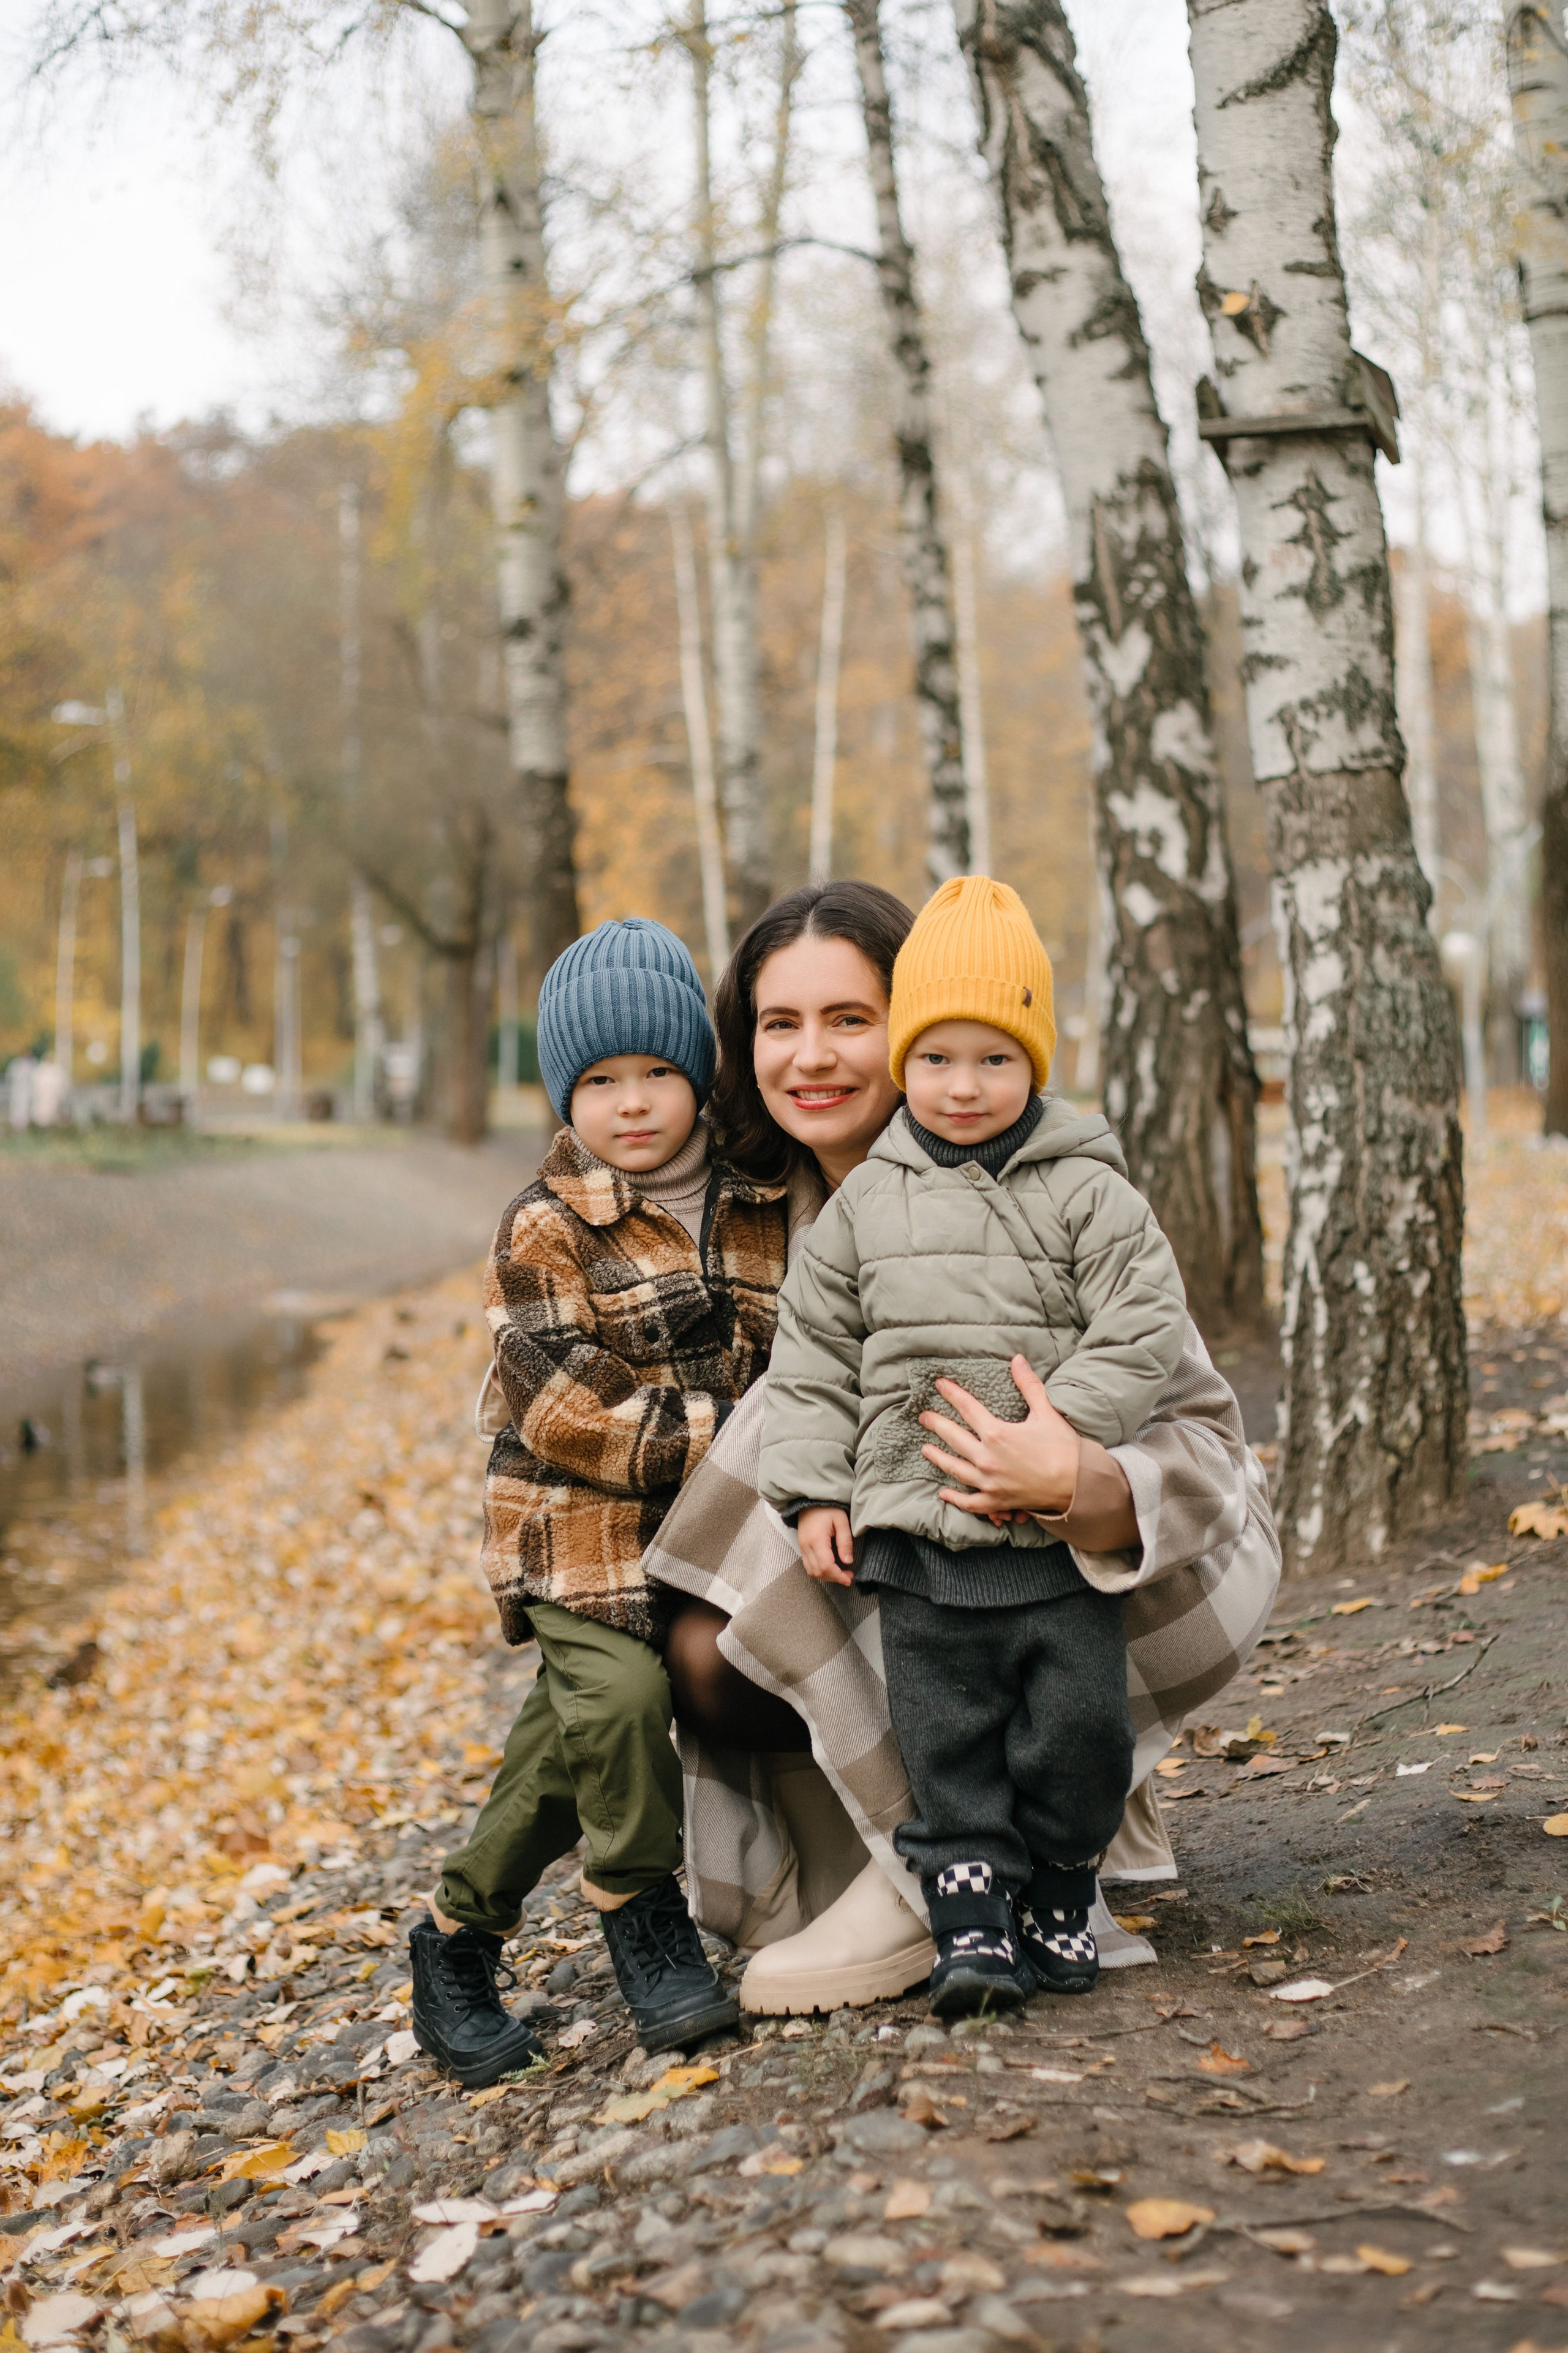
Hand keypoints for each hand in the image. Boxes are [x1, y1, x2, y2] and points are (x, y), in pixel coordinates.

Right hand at [798, 1506, 855, 1585]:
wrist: (810, 1500)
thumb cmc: (827, 1508)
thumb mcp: (841, 1521)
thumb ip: (845, 1542)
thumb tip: (848, 1561)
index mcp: (816, 1539)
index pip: (825, 1566)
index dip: (838, 1576)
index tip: (849, 1578)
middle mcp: (806, 1545)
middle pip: (818, 1572)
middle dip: (834, 1578)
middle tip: (848, 1575)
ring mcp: (801, 1547)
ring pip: (812, 1571)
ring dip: (826, 1576)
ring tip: (840, 1573)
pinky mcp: (801, 1547)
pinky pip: (808, 1565)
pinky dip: (819, 1570)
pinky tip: (830, 1567)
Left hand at [919, 1355, 1079, 1518]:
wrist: (1078, 1485)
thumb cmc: (1063, 1448)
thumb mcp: (1046, 1412)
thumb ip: (1028, 1385)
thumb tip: (1017, 1359)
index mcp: (997, 1434)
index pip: (967, 1409)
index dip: (952, 1394)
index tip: (939, 1385)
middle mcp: (987, 1459)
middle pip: (953, 1438)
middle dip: (936, 1425)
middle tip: (924, 1417)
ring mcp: (989, 1483)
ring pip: (955, 1469)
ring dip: (938, 1458)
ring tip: (926, 1449)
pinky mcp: (996, 1502)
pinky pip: (970, 1502)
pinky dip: (956, 1498)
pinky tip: (944, 1493)